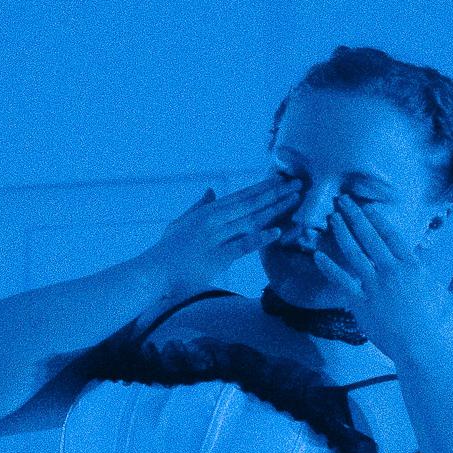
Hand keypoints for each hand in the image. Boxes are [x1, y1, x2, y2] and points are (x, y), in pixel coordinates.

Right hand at [150, 177, 297, 294]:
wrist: (154, 271)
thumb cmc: (168, 250)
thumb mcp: (182, 222)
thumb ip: (199, 206)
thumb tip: (211, 190)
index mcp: (208, 211)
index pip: (241, 196)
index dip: (263, 188)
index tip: (282, 180)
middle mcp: (214, 220)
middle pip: (251, 204)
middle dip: (276, 194)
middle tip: (298, 185)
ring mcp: (216, 237)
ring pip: (251, 220)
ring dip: (275, 210)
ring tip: (295, 201)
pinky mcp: (217, 257)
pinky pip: (243, 246)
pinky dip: (260, 238)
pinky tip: (277, 231)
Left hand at [313, 194, 452, 358]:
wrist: (421, 351)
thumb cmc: (440, 328)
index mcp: (413, 267)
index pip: (391, 235)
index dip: (377, 219)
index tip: (366, 206)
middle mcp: (391, 271)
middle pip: (369, 236)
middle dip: (354, 216)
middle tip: (341, 201)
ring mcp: (373, 286)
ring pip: (353, 252)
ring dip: (341, 233)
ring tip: (331, 218)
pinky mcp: (360, 303)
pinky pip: (340, 281)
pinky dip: (329, 267)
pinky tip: (317, 255)